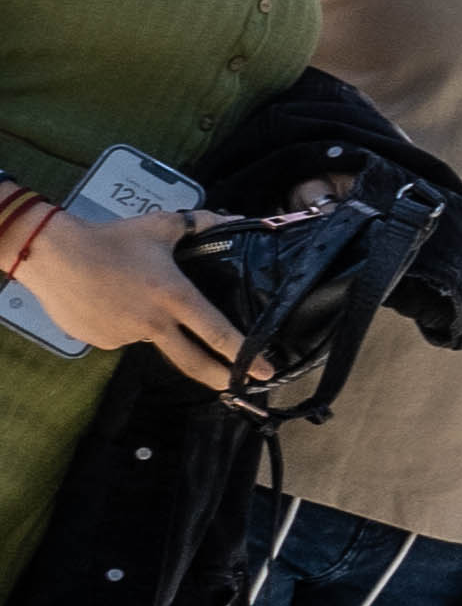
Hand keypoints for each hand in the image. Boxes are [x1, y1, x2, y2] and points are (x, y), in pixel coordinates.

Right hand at [15, 207, 237, 387]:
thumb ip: (201, 224)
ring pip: (151, 337)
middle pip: (193, 361)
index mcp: (175, 297)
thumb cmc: (112, 238)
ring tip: (130, 294)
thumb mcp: (161, 226)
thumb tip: (235, 218)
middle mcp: (154, 323)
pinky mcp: (101, 342)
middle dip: (220, 378)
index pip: (218, 332)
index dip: (245, 354)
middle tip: (237, 386)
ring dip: (151, 324)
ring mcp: (126, 336)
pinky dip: (122, 322)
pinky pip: (120, 335)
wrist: (52, 255)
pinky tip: (109, 300)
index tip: (266, 371)